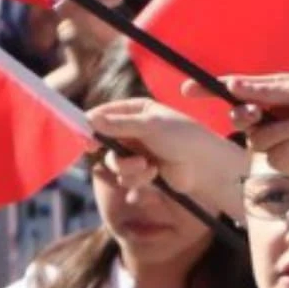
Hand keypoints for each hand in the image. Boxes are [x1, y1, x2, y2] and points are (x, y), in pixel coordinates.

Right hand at [85, 95, 246, 206]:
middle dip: (108, 150)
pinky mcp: (144, 171)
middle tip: (95, 153)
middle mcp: (135, 130)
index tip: (83, 136)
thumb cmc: (182, 138)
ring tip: (146, 166)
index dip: (91, 124)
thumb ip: (119, 124)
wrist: (205, 166)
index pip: (105, 114)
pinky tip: (154, 174)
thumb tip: (90, 119)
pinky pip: (127, 177)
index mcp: (137, 110)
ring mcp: (139, 151)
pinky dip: (138, 178)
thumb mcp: (149, 127)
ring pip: (115, 163)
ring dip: (127, 167)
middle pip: (105, 140)